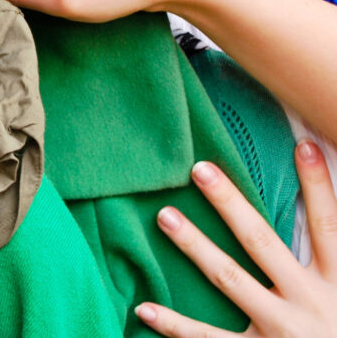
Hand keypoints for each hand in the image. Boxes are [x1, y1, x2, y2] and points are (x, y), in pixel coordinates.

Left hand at [136, 141, 336, 336]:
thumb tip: (322, 207)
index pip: (329, 226)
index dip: (318, 186)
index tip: (302, 144)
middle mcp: (309, 303)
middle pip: (262, 242)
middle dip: (230, 204)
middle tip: (198, 170)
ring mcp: (280, 331)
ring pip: (229, 280)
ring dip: (194, 246)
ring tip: (164, 216)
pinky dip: (175, 325)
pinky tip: (143, 307)